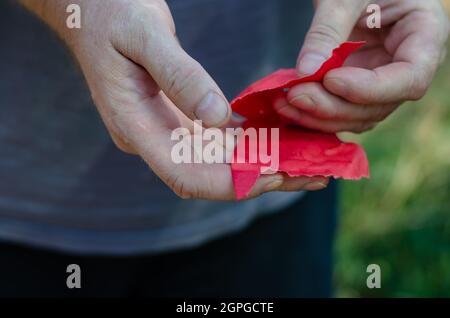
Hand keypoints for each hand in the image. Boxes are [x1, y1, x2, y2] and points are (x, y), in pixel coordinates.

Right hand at [21, 0, 328, 199]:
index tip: (277, 174)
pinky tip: (281, 138)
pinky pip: (216, 141)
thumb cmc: (113, 13)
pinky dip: (250, 143)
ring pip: (217, 162)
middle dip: (259, 178)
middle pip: (208, 176)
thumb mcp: (144, 34)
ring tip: (309, 160)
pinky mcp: (176, 119)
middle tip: (312, 173)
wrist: (92, 9)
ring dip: (261, 164)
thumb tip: (217, 118)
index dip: (230, 182)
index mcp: (134, 125)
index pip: (184, 174)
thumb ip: (178, 76)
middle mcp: (151, 138)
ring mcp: (163, 130)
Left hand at [275, 0, 448, 132]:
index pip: (410, 78)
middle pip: (377, 105)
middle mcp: (406, 67)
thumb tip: (305, 72)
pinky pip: (340, 111)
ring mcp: (381, 82)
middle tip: (294, 96)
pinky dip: (315, 113)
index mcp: (424, 36)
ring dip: (319, 117)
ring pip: (357, 116)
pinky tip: (288, 106)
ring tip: (284, 104)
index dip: (371, 89)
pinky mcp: (357, 88)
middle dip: (333, 107)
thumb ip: (328, 30)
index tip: (331, 79)